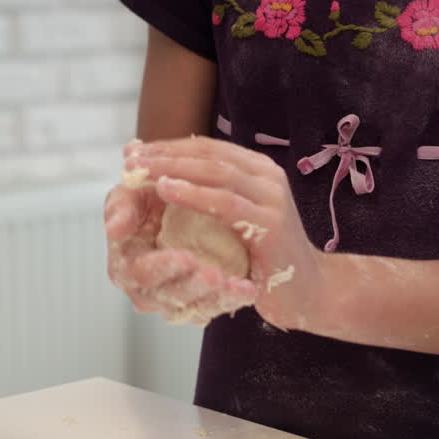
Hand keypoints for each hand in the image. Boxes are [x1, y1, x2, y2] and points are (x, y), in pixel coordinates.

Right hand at [104, 172, 256, 323]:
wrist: (174, 207)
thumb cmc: (149, 200)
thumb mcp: (132, 195)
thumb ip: (121, 207)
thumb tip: (115, 228)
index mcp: (126, 265)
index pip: (140, 272)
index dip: (162, 267)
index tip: (186, 257)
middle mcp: (148, 289)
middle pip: (169, 295)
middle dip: (193, 286)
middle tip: (215, 274)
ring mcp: (175, 301)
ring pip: (195, 307)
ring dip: (217, 297)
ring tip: (238, 286)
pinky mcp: (199, 303)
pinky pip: (216, 308)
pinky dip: (233, 300)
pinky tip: (249, 290)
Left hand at [122, 137, 326, 330]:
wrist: (309, 291)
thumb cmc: (268, 258)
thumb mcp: (239, 220)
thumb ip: (213, 197)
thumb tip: (169, 175)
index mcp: (258, 170)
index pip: (209, 148)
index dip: (170, 146)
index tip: (134, 151)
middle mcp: (268, 177)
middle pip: (209, 155)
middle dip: (166, 154)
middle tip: (130, 158)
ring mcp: (271, 198)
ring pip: (216, 172)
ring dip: (173, 168)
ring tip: (139, 170)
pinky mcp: (271, 225)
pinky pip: (225, 204)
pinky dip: (192, 194)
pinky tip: (166, 190)